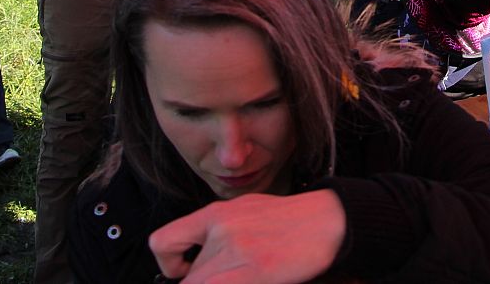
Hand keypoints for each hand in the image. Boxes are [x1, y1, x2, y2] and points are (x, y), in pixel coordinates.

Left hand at [151, 191, 345, 283]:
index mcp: (216, 213)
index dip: (168, 265)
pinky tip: (255, 279)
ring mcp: (236, 251)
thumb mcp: (246, 212)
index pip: (162, 242)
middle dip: (204, 282)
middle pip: (188, 279)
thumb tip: (197, 261)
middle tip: (228, 276)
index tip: (183, 271)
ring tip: (247, 275)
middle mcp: (220, 230)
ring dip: (221, 283)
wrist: (327, 222)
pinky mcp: (254, 270)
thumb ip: (218, 233)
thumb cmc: (291, 221)